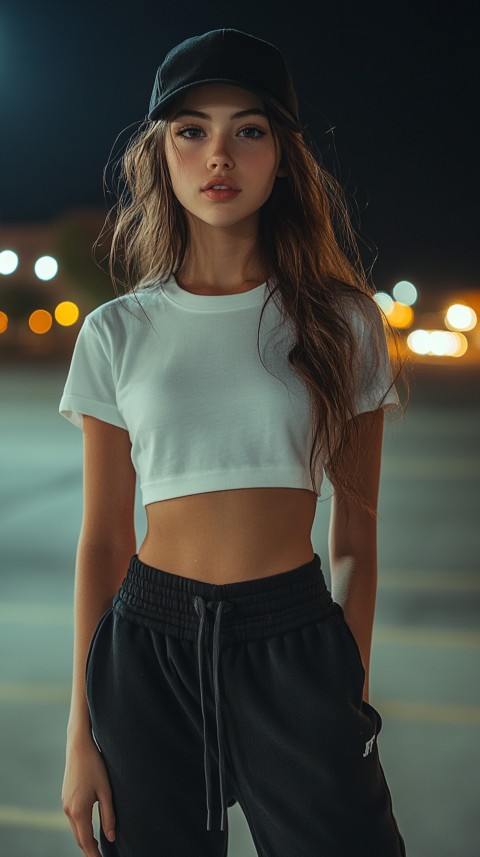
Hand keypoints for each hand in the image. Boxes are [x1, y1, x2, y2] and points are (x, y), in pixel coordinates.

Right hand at [62, 733, 115, 855]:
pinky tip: (89, 829)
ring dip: (85, 840)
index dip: (94, 854)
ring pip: (75, 829)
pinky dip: (80, 829)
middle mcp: (68, 810)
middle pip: (79, 838)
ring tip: (97, 848)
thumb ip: (108, 815)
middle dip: (89, 850)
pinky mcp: (65, 798)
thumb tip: (111, 836)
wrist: (79, 747)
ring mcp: (65, 804)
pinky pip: (73, 819)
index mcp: (79, 811)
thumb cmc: (95, 766)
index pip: (86, 841)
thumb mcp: (106, 791)